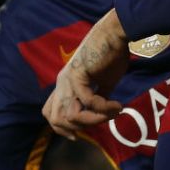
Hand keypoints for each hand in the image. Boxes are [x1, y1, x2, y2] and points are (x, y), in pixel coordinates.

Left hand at [42, 9, 128, 138]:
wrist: (114, 33)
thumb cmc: (111, 55)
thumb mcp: (104, 82)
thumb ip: (100, 98)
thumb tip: (104, 114)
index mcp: (64, 84)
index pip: (50, 113)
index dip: (61, 129)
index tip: (79, 136)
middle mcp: (62, 83)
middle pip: (55, 119)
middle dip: (79, 128)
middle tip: (102, 121)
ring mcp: (68, 79)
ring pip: (71, 116)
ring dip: (95, 121)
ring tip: (113, 113)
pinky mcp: (79, 75)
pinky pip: (89, 102)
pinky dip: (105, 109)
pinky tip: (119, 106)